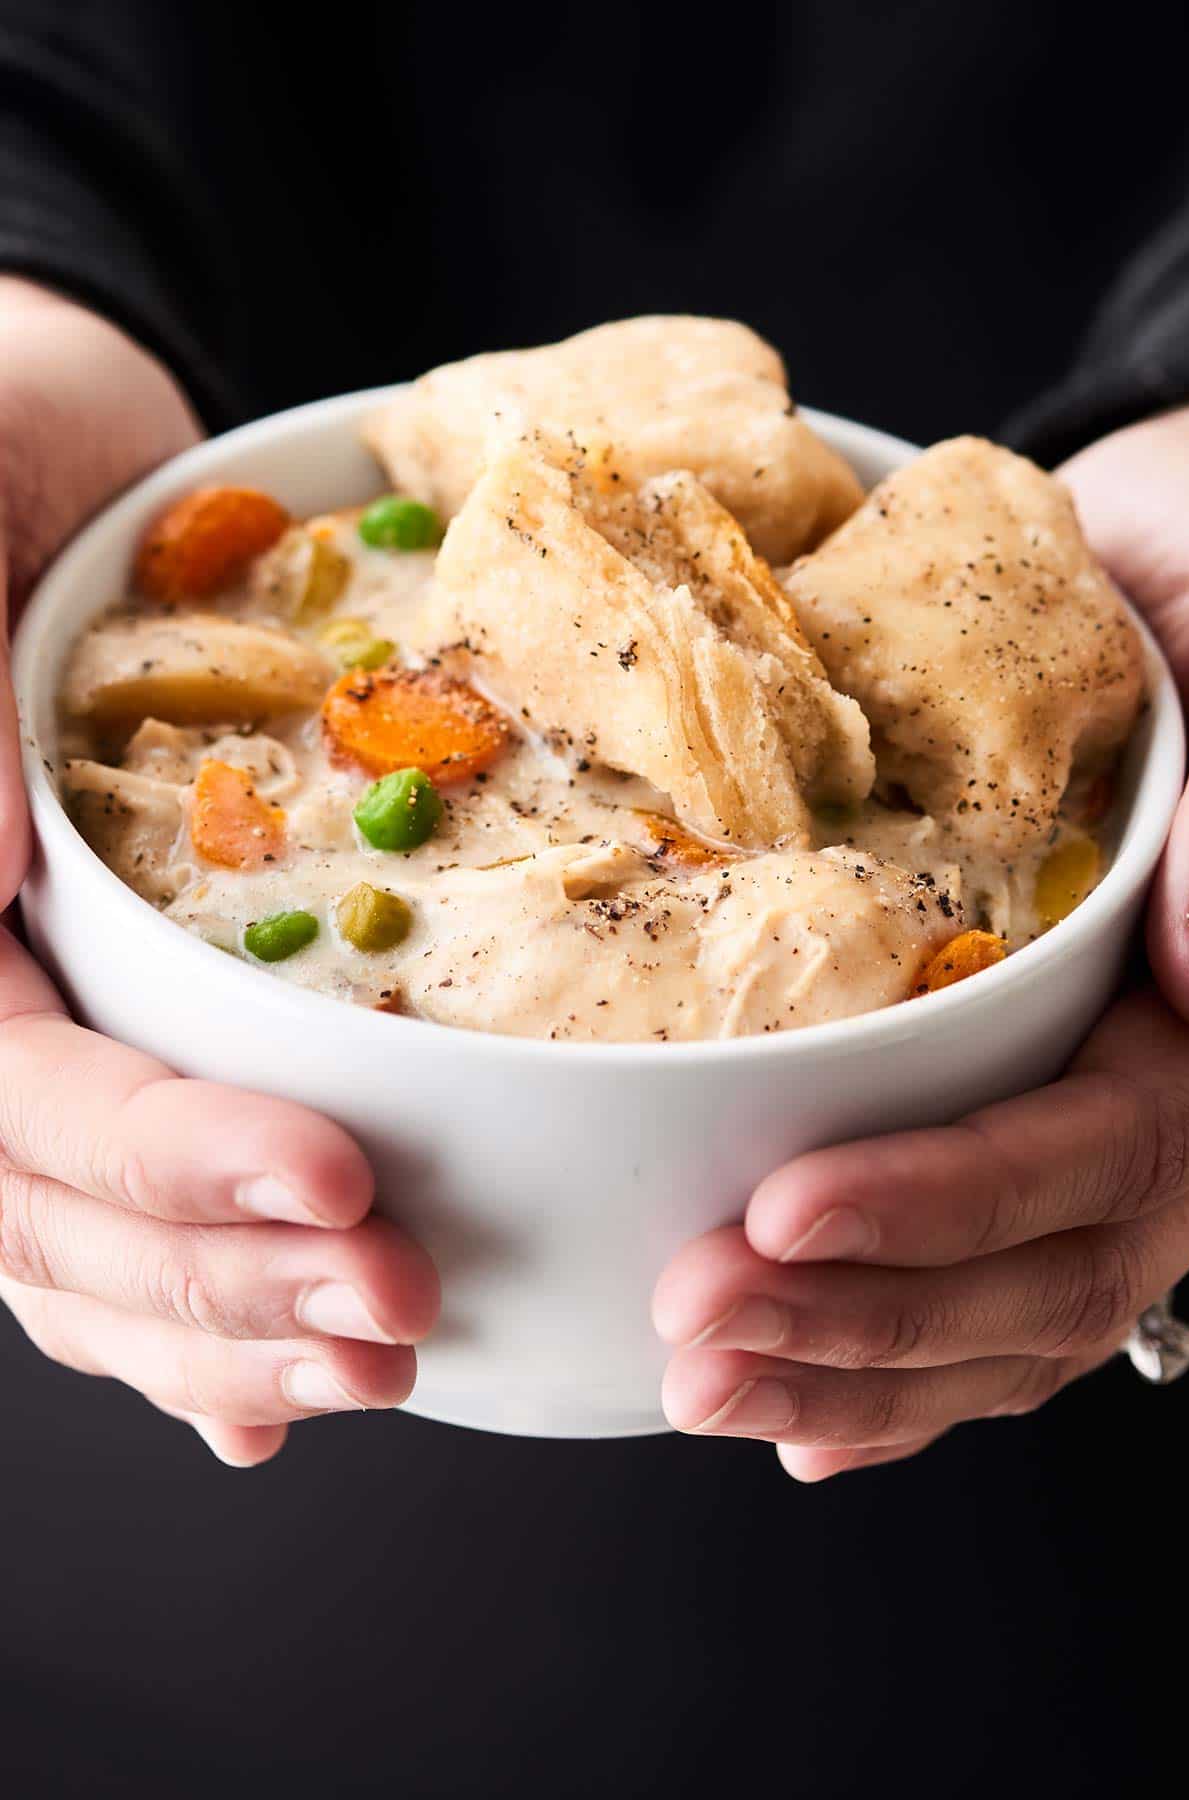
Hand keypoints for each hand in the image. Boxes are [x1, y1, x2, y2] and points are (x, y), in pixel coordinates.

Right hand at [1, 282, 438, 1465]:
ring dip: (235, 1321)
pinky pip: (133, 1192)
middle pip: (60, 1203)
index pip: (14, 1095)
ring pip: (92, 1238)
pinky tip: (288, 1391)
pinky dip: (208, 1298)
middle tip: (400, 1304)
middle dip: (230, 1273)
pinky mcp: (110, 1014)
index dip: (164, 1158)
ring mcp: (26, 1019)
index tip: (333, 1178)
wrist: (64, 427)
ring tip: (383, 1355)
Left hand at [654, 403, 1188, 1479]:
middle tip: (691, 1322)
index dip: (942, 1198)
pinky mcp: (1040, 1137)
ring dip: (846, 1366)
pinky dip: (886, 1371)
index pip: (1096, 1150)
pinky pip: (980, 1295)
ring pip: (1000, 1316)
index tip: (783, 1207)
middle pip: (1037, 1272)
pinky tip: (788, 1416)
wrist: (1158, 589)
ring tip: (694, 1376)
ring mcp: (1106, 1139)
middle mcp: (1174, 1106)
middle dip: (859, 1316)